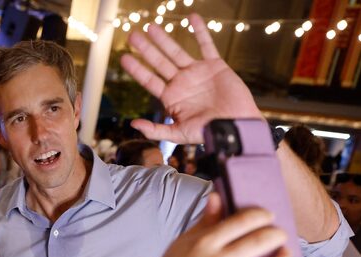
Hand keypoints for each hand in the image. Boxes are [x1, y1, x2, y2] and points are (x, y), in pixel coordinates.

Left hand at [121, 13, 262, 144]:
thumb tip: (133, 124)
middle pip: (159, 63)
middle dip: (146, 49)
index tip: (124, 58)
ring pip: (177, 52)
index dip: (137, 69)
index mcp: (171, 98)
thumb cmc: (208, 133)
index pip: (149, 80)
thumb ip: (155, 130)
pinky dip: (200, 31)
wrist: (236, 126)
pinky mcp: (215, 66)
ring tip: (151, 27)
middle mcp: (182, 83)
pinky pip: (206, 45)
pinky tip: (192, 17)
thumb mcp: (178, 134)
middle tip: (132, 36)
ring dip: (164, 39)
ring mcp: (197, 73)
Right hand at [149, 193, 288, 256]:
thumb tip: (218, 195)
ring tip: (283, 254)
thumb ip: (207, 219)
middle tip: (279, 234)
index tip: (267, 216)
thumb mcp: (186, 239)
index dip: (262, 215)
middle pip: (262, 241)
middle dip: (278, 234)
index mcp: (206, 242)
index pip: (244, 221)